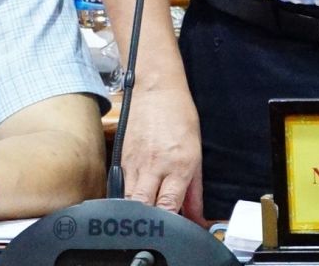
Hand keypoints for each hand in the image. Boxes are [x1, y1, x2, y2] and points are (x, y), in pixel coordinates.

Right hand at [120, 81, 203, 220]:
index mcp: (179, 165)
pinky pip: (122, 185)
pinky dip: (128, 195)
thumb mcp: (197, 152)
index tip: (172, 230)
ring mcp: (135, 162)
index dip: (169, 223)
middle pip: (143, 206)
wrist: (157, 88)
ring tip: (145, 211)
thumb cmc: (180, 115)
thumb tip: (196, 217)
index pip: (168, 206)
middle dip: (148, 219)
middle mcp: (156, 166)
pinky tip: (136, 194)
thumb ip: (194, 190)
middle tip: (155, 224)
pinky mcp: (121, 157)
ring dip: (137, 209)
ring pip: (129, 199)